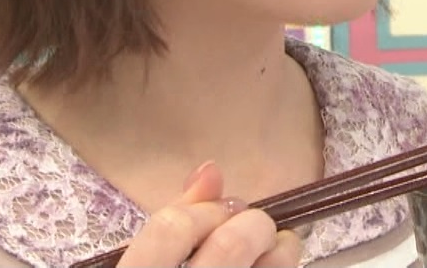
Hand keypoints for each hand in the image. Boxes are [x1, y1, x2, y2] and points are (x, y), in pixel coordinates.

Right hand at [116, 161, 301, 267]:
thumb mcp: (145, 260)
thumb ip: (172, 221)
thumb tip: (210, 168)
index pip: (171, 231)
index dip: (202, 210)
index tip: (219, 208)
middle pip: (229, 246)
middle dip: (251, 224)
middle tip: (256, 222)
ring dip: (281, 248)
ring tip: (278, 243)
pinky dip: (281, 266)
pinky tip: (276, 263)